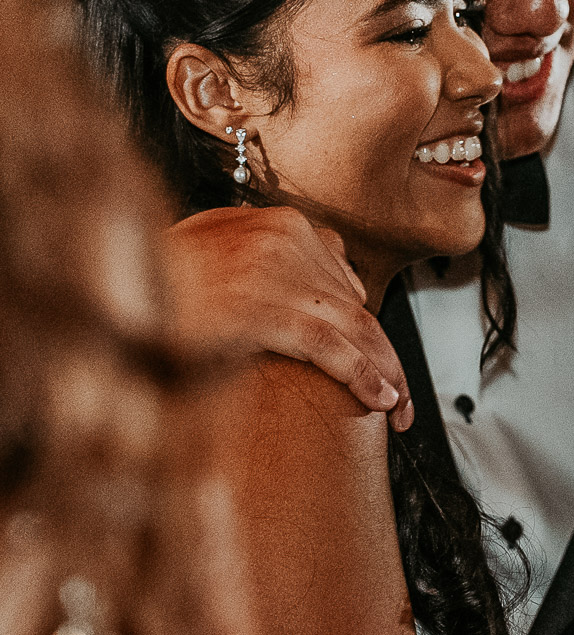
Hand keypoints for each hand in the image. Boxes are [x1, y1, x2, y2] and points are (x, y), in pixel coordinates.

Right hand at [165, 206, 414, 429]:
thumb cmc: (159, 280)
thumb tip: (333, 291)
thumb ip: (270, 266)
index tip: (382, 364)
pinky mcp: (260, 306)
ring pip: (353, 326)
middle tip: (403, 400)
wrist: (109, 279)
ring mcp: (274, 270)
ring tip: (400, 410)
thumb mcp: (219, 256)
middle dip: (385, 356)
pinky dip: (361, 374)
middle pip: (356, 305)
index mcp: (278, 224)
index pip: (345, 282)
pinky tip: (380, 399)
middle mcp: (285, 238)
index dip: (367, 329)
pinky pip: (328, 345)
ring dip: (385, 373)